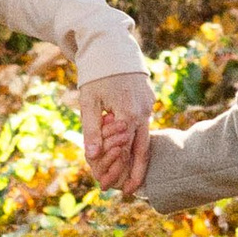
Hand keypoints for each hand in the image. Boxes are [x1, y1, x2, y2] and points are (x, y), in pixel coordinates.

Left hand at [79, 72, 151, 196]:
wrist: (110, 44)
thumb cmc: (96, 73)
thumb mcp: (89, 102)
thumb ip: (92, 130)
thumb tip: (93, 157)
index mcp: (128, 114)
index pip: (124, 151)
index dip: (115, 170)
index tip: (106, 186)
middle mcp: (143, 112)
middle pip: (141, 150)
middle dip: (133, 173)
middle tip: (125, 193)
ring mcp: (148, 105)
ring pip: (144, 138)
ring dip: (135, 159)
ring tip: (129, 178)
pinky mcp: (148, 99)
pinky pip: (143, 126)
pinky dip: (136, 141)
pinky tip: (130, 151)